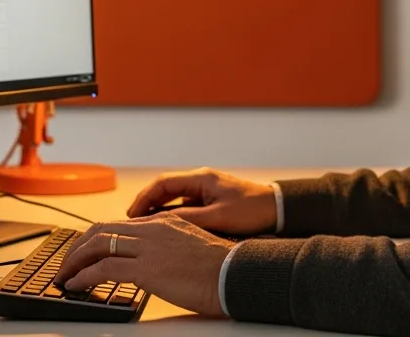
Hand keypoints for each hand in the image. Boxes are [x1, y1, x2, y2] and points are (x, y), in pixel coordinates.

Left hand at [54, 215, 234, 316]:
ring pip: (97, 246)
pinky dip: (83, 276)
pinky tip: (75, 285)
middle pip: (101, 230)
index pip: (119, 224)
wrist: (234, 275)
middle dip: (78, 247)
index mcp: (164, 222)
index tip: (84, 251)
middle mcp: (152, 228)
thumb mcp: (191, 247)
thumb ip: (168, 247)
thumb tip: (154, 262)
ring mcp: (148, 247)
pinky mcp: (146, 268)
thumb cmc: (220, 268)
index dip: (95, 238)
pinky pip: (103, 269)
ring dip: (74, 262)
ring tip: (64, 276)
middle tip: (67, 263)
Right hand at [127, 168, 276, 235]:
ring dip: (159, 212)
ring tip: (145, 229)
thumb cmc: (252, 210)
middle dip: (147, 205)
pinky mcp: (211, 202)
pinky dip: (173, 217)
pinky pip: (185, 207)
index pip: (162, 183)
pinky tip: (167, 231)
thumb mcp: (218, 217)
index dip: (144, 198)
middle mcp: (201, 181)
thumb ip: (189, 219)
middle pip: (165, 190)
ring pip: (174, 200)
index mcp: (201, 179)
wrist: (278, 211)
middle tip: (132, 224)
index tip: (132, 214)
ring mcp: (206, 192)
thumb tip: (161, 223)